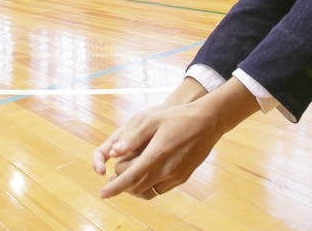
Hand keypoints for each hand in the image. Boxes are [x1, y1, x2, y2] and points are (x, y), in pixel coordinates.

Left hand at [92, 99, 224, 199]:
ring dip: (134, 188)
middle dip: (122, 184)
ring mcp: (176, 176)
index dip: (114, 188)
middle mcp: (166, 170)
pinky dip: (148, 186)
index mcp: (156, 155)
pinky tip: (145, 174)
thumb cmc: (177, 117)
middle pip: (136, 187)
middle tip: (113, 175)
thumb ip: (132, 137)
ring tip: (127, 176)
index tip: (103, 194)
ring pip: (148, 192)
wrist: (207, 122)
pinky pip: (160, 189)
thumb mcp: (152, 119)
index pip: (130, 178)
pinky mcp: (182, 178)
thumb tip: (113, 151)